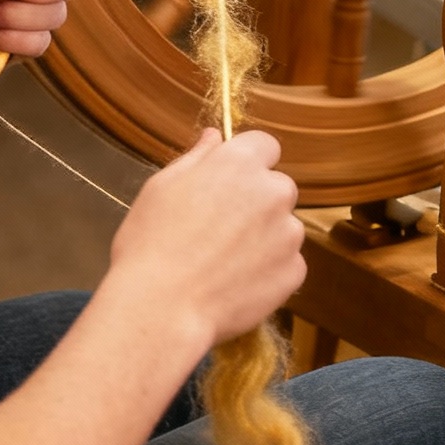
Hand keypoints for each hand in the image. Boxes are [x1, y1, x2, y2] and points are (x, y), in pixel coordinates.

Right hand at [112, 128, 304, 343]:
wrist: (160, 307)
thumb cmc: (150, 243)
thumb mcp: (161, 187)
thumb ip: (197, 158)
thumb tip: (214, 136)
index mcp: (240, 163)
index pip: (265, 146)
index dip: (248, 163)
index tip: (229, 183)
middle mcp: (273, 191)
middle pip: (277, 188)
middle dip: (257, 203)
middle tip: (220, 230)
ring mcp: (289, 233)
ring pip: (283, 227)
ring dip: (264, 238)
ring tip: (223, 263)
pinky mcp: (294, 271)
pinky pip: (286, 264)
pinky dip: (268, 272)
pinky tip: (234, 284)